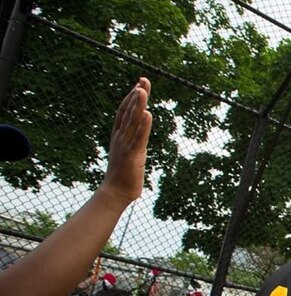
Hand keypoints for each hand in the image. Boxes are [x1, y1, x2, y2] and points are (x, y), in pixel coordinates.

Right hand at [100, 78, 152, 204]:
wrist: (115, 192)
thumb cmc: (123, 173)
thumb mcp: (128, 151)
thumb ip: (132, 140)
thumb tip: (138, 133)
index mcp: (119, 135)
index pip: (124, 112)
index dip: (131, 97)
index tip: (139, 85)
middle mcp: (120, 137)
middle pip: (129, 112)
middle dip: (136, 96)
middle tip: (143, 80)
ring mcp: (125, 145)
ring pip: (132, 122)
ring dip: (138, 105)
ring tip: (143, 90)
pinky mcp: (133, 155)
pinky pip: (138, 138)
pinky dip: (143, 126)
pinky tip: (148, 114)